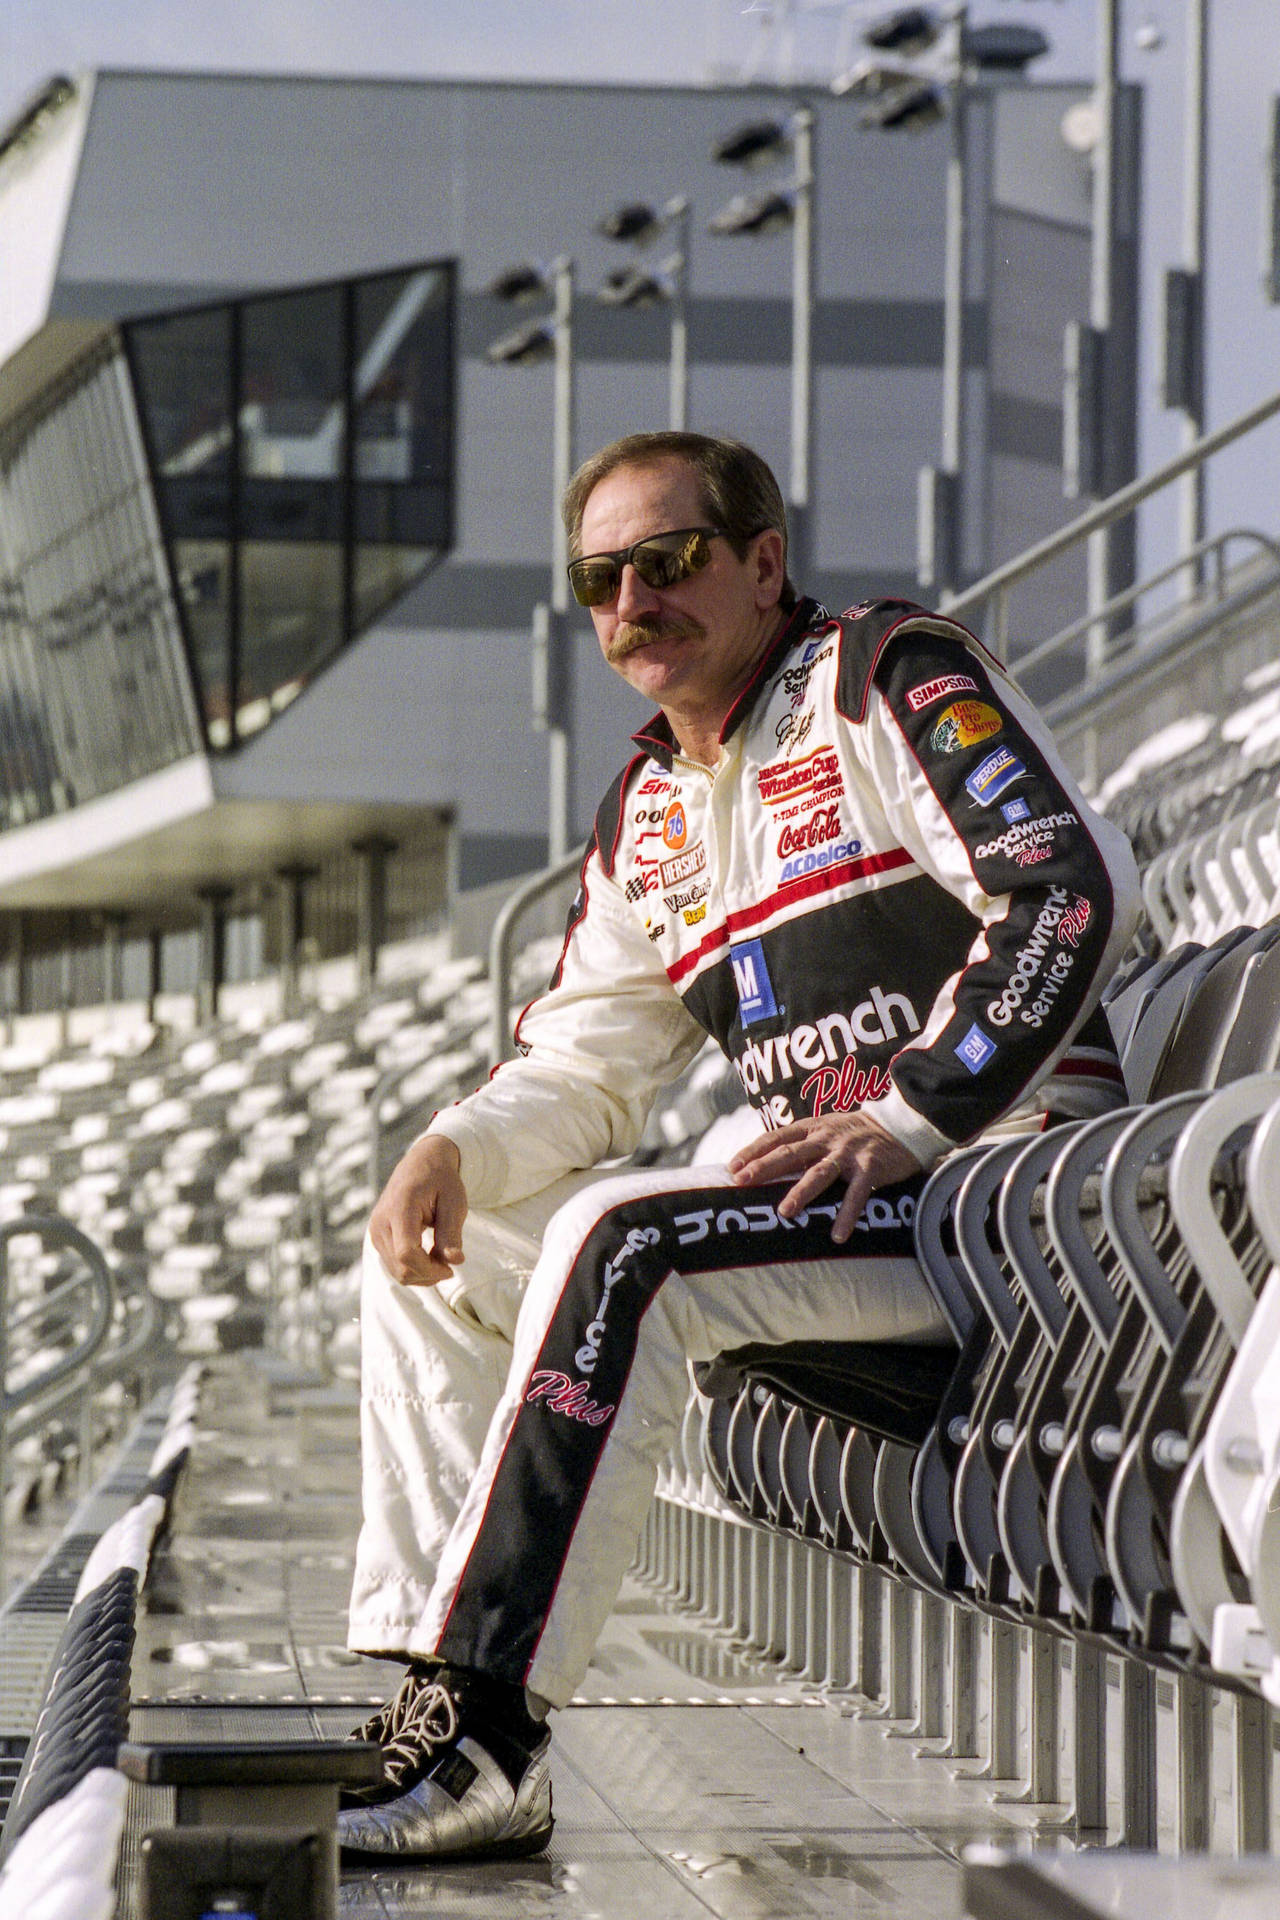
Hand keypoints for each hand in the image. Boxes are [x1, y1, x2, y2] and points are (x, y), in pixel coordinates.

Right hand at [369, 1135, 467, 1285]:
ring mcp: (375, 1231)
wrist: (422, 1163)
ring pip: (396, 1271)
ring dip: (421, 1274)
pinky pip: (393, 1265)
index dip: (429, 1269)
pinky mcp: (377, 1237)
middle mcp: (381, 1222)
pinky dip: (413, 1269)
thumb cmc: (441, 1181)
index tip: (451, 1269)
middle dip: (428, 1275)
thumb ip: (451, 1233)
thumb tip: (455, 1261)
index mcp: (399, 1208)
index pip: (406, 1253)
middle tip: (450, 1264)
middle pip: (400, 1267)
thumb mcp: (454, 1203)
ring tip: (441, 1258)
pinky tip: (430, 1257)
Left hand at [727, 1110, 920, 1244]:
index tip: (732, 1167)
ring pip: (820, 1173)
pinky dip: (847, 1214)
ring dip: (801, 1192)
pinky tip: (837, 1235)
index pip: (776, 1137)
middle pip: (790, 1153)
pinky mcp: (870, 1168)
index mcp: (812, 1128)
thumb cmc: (855, 1132)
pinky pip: (856, 1194)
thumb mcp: (825, 1129)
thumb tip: (767, 1163)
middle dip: (764, 1167)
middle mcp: (826, 1138)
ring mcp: (848, 1153)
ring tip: (785, 1212)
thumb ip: (801, 1143)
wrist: (900, 1125)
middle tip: (742, 1182)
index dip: (753, 1151)